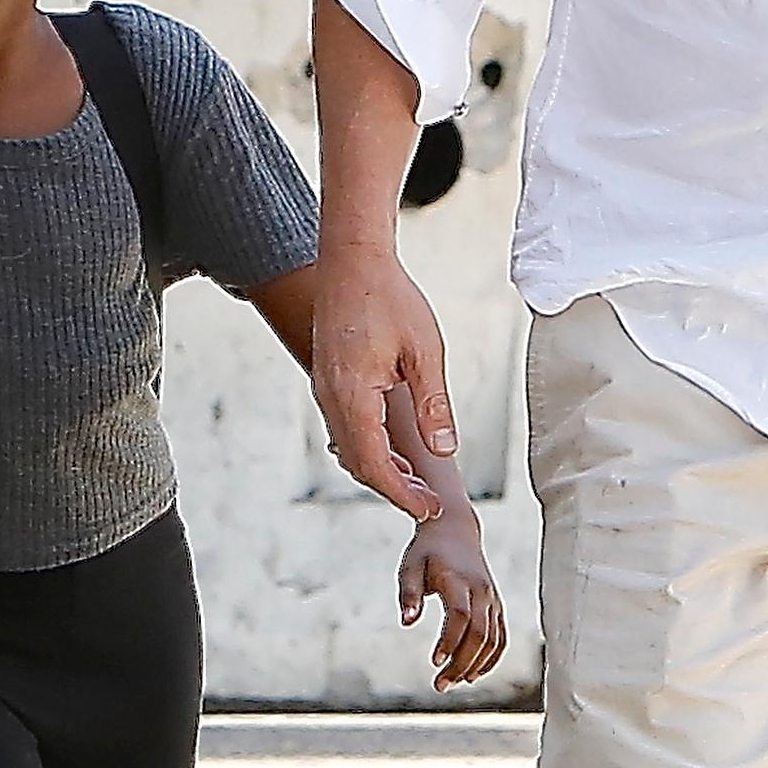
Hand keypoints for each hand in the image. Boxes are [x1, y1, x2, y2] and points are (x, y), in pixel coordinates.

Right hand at [311, 243, 450, 519]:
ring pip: (348, 446)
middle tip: (428, 502)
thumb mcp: (424, 351)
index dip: (402, 494)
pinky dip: (367, 446)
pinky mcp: (327, 379)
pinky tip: (394, 447)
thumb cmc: (390, 298)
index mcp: (353, 395)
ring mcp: (324, 388)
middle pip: (357, 462)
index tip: (429, 508)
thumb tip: (443, 451)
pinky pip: (343, 426)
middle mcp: (330, 397)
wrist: (351, 259)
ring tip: (416, 481)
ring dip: (379, 469)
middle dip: (392, 488)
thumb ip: (433, 404)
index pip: (374, 464)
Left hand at [398, 511, 505, 690]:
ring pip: (493, 639)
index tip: (434, 661)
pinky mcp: (497, 605)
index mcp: (459, 579)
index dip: (450, 641)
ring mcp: (493, 598)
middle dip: (461, 663)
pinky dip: (491, 658)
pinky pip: (501, 637)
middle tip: (440, 685)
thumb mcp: (410, 565)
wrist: (454, 529)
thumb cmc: (427, 550)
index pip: (460, 616)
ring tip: (452, 682)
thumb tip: (407, 622)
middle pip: (479, 634)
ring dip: (475, 665)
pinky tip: (473, 673)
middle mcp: (481, 590)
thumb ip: (409, 593)